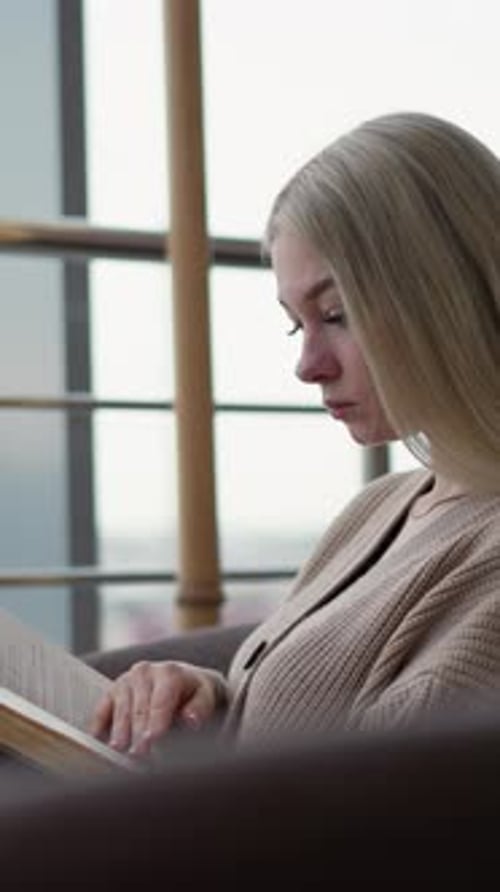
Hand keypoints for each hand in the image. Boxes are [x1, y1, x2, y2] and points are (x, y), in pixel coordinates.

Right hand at [88, 661, 226, 756]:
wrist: (181, 680)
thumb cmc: (194, 693)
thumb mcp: (205, 697)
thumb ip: (200, 708)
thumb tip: (191, 719)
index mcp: (169, 673)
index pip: (161, 701)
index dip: (157, 721)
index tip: (153, 739)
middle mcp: (145, 672)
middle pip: (139, 707)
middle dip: (138, 732)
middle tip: (138, 754)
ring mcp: (126, 680)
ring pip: (120, 709)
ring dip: (120, 731)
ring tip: (119, 750)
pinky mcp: (111, 690)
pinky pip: (102, 708)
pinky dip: (99, 725)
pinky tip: (99, 741)